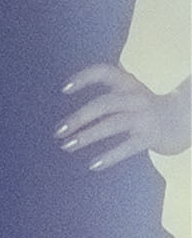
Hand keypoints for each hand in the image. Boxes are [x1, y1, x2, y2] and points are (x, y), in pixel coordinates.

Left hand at [55, 65, 190, 170]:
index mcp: (128, 83)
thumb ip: (107, 92)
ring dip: (87, 136)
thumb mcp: (129, 93)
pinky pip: (128, 147)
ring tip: (67, 146)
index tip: (63, 89)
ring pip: (112, 125)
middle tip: (58, 131)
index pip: (104, 72)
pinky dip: (109, 156)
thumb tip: (68, 105)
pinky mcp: (151, 137)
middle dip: (79, 118)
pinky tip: (93, 165)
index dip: (84, 78)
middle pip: (103, 104)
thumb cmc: (145, 108)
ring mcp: (145, 117)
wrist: (185, 120)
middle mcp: (136, 97)